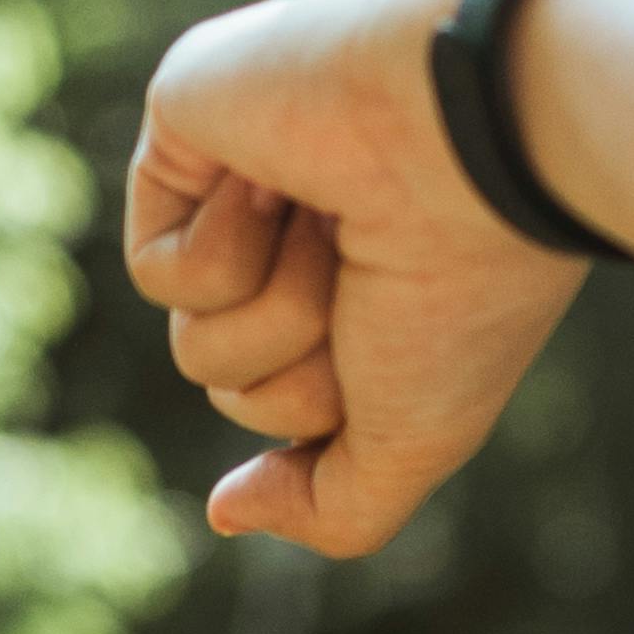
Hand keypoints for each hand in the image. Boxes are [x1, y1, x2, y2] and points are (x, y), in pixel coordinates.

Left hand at [127, 0, 584, 554]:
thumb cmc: (464, 286)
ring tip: (336, 225)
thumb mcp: (418, 437)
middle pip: (241, 384)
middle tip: (375, 281)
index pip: (298, 402)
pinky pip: (157, 270)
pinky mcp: (189, 122)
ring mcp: (253, 173)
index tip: (421, 342)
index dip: (338, 407)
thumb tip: (224, 512)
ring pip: (197, 341)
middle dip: (306, 368)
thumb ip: (333, 504)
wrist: (476, 143)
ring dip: (276, 312)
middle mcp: (320, 228)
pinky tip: (282, 183)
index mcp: (383, 282)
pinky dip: (223, 253)